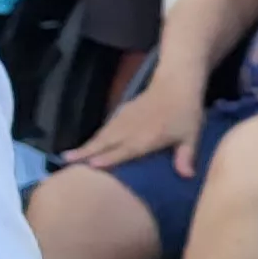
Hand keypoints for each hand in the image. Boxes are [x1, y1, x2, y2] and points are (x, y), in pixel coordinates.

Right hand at [66, 70, 206, 176]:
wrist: (176, 83)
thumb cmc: (186, 112)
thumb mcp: (192, 135)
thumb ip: (186, 156)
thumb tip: (187, 176)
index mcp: (147, 137)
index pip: (124, 150)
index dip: (108, 158)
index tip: (89, 165)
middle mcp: (131, 128)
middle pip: (105, 142)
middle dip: (86, 152)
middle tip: (65, 159)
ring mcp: (125, 118)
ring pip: (102, 134)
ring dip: (86, 145)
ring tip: (69, 154)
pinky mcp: (123, 111)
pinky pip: (106, 126)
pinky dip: (96, 136)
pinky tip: (91, 142)